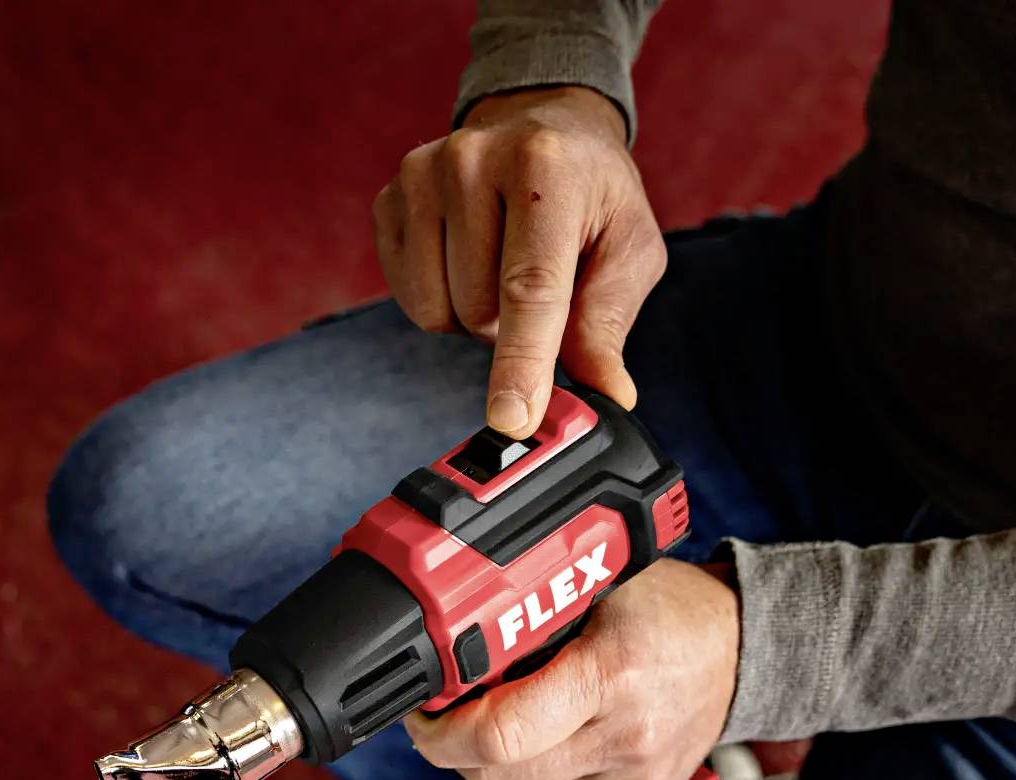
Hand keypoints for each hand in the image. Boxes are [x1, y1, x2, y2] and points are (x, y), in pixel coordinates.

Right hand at [371, 86, 666, 434]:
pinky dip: (440, 299)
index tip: (512, 420)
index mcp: (544, 168)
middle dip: (510, 326)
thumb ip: (609, 323)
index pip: (528, 288)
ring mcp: (420, 177)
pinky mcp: (388, 199)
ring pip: (437, 311)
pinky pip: (408, 297)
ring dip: (473, 316)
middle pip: (479, 311)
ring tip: (499, 269)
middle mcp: (472, 161)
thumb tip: (608, 396)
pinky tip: (464, 259)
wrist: (539, 123)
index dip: (521, 362)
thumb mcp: (627, 248)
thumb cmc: (591, 191)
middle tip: (537, 285)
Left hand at [405, 561, 738, 779]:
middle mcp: (625, 740)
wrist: (740, 650)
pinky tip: (525, 757)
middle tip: (441, 717)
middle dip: (450, 749)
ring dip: (482, 770)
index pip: (501, 734)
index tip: (425, 710)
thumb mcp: (597, 585)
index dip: (443, 731)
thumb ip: (528, 615)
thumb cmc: (667, 612)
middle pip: (497, 776)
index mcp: (611, 676)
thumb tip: (452, 646)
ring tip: (488, 728)